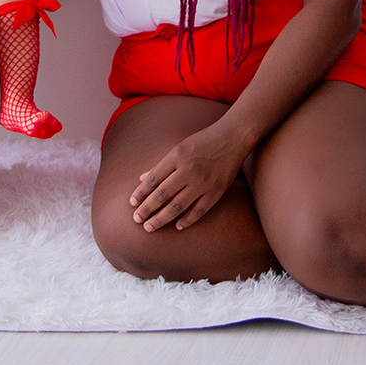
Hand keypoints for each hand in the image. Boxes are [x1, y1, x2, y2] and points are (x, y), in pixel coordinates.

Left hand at [129, 123, 249, 231]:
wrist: (233, 137)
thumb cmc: (203, 141)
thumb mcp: (180, 147)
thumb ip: (161, 165)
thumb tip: (141, 179)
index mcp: (177, 156)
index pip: (153, 179)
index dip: (141, 192)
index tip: (132, 203)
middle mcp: (188, 170)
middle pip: (162, 195)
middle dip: (147, 209)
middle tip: (136, 220)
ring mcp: (203, 182)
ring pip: (177, 206)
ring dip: (161, 219)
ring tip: (149, 227)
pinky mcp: (216, 191)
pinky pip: (198, 211)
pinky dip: (187, 221)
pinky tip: (176, 226)